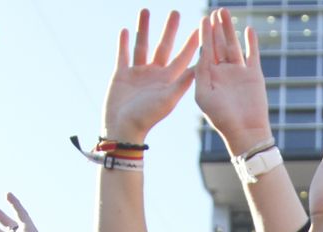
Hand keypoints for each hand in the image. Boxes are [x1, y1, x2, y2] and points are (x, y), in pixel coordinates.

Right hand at [104, 9, 198, 142]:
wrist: (122, 128)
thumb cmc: (147, 117)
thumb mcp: (168, 99)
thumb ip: (182, 82)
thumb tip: (201, 66)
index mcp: (169, 80)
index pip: (183, 57)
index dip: (191, 43)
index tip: (200, 28)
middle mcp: (155, 75)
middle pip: (163, 46)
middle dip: (169, 29)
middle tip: (175, 11)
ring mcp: (138, 74)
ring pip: (142, 45)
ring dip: (144, 28)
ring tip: (146, 10)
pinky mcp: (121, 75)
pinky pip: (123, 54)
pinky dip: (123, 43)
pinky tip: (125, 29)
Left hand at [194, 7, 270, 156]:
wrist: (246, 131)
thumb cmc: (221, 118)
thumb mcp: (203, 96)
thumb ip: (200, 74)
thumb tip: (200, 53)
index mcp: (209, 76)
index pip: (206, 50)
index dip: (205, 34)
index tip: (203, 19)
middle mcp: (223, 72)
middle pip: (219, 44)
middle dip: (216, 28)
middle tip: (215, 11)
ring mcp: (239, 72)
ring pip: (233, 45)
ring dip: (230, 30)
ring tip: (226, 13)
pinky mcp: (254, 75)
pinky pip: (252, 55)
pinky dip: (251, 43)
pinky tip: (249, 29)